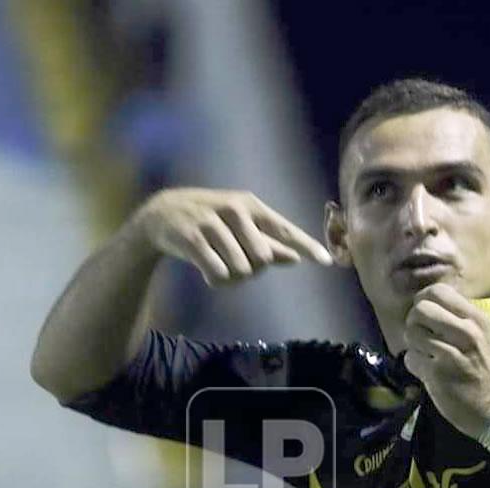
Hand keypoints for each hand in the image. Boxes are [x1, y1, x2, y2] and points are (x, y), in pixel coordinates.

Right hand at [128, 188, 333, 286]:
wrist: (162, 213)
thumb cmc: (211, 221)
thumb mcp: (241, 225)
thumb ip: (268, 241)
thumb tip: (297, 256)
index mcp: (251, 206)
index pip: (285, 229)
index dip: (307, 246)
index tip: (327, 261)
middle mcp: (235, 210)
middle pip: (263, 259)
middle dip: (252, 270)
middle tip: (235, 262)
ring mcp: (212, 223)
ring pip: (240, 269)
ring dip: (232, 277)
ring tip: (219, 265)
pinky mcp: (193, 239)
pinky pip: (217, 274)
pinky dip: (216, 280)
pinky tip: (207, 272)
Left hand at [402, 283, 489, 438]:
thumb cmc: (485, 371)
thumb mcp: (482, 336)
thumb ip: (458, 317)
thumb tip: (427, 303)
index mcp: (476, 319)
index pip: (438, 291)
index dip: (424, 301)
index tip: (426, 316)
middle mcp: (465, 332)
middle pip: (420, 310)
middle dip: (414, 322)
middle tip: (422, 336)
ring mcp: (450, 353)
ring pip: (411, 334)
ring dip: (414, 345)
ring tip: (427, 355)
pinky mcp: (437, 374)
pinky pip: (410, 358)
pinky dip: (414, 365)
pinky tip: (427, 371)